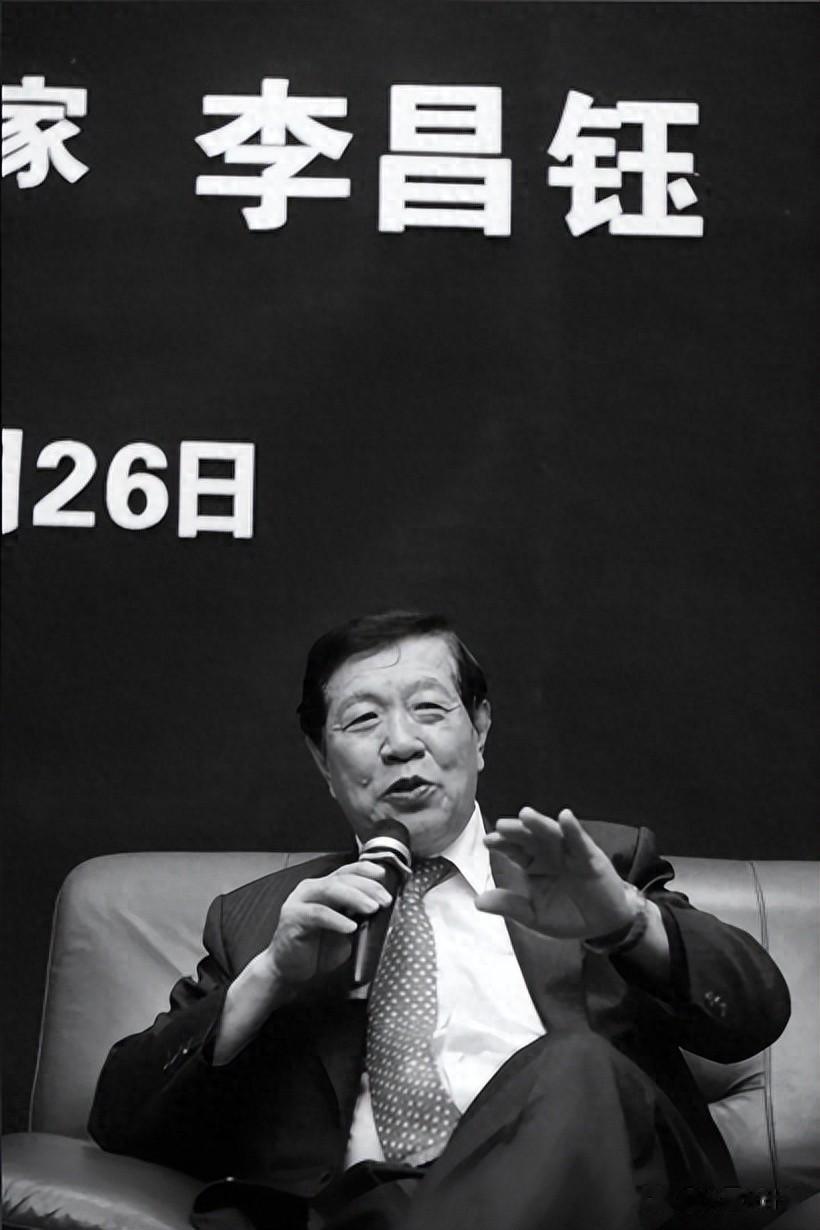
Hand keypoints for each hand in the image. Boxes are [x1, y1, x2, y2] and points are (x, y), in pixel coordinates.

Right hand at [265, 861, 392, 986]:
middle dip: (367, 887)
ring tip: (372, 908)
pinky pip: (317, 914)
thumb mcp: (347, 931)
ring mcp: (300, 901)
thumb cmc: (318, 949)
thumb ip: (362, 918)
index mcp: (325, 887)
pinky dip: (336, 920)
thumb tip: (389, 913)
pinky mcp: (292, 918)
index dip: (366, 870)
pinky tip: (350, 927)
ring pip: (330, 891)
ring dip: (355, 898)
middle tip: (385, 900)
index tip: (384, 875)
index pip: (347, 871)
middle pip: (342, 879)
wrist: (289, 970)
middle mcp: (311, 889)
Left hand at [477, 807, 635, 938]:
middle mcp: (549, 853)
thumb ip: (510, 906)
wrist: (602, 926)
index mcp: (533, 864)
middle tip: (502, 826)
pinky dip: (573, 829)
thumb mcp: (534, 915)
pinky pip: (580, 841)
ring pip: (552, 834)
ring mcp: (569, 852)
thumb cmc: (567, 915)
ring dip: (540, 824)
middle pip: (529, 838)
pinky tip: (565, 817)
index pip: (514, 850)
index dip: (502, 844)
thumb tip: (477, 902)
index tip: (488, 841)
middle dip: (516, 831)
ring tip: (526, 815)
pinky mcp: (590, 857)